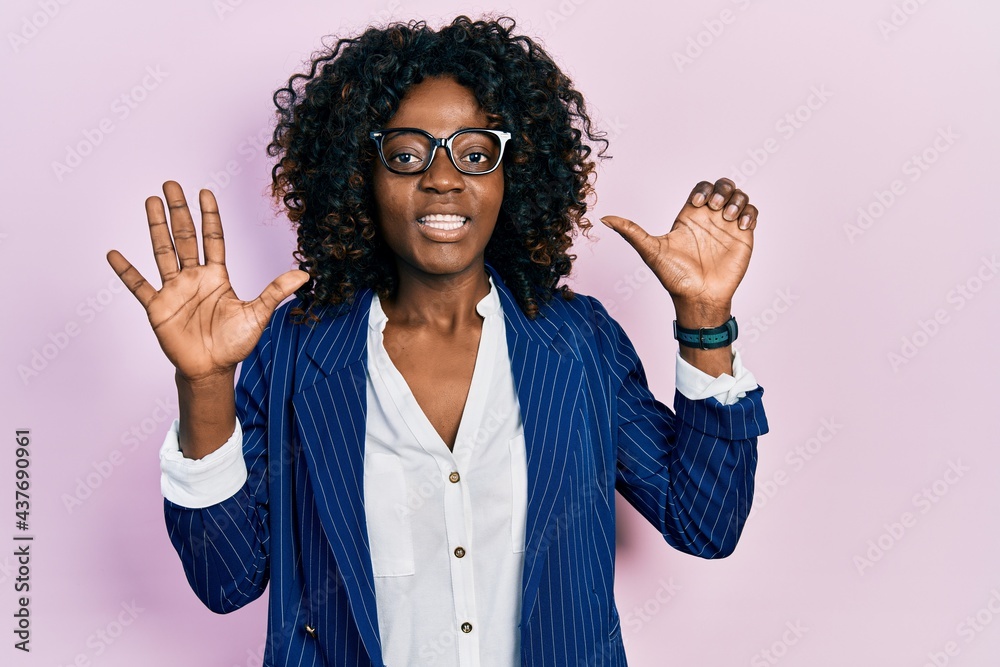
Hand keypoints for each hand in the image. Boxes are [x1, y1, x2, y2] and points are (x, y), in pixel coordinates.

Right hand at [106, 181, 308, 382]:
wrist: (212, 369)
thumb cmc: (234, 343)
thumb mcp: (258, 314)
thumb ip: (275, 292)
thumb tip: (304, 274)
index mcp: (217, 276)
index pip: (213, 238)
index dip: (209, 216)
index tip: (205, 191)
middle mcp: (194, 278)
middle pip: (185, 236)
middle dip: (179, 210)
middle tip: (171, 184)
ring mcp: (174, 290)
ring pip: (163, 251)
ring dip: (156, 227)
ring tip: (150, 201)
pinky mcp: (158, 307)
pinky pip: (139, 285)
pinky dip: (126, 271)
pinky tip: (114, 253)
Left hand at [600, 177, 758, 325]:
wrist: (698, 298)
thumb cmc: (674, 277)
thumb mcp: (651, 251)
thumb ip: (631, 232)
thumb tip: (604, 218)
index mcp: (690, 217)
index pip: (701, 189)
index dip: (703, 190)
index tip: (697, 206)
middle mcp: (709, 219)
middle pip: (722, 186)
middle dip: (722, 189)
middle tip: (715, 208)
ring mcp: (727, 227)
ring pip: (739, 196)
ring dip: (736, 199)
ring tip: (728, 217)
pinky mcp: (743, 237)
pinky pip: (752, 213)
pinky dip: (749, 213)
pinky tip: (740, 226)